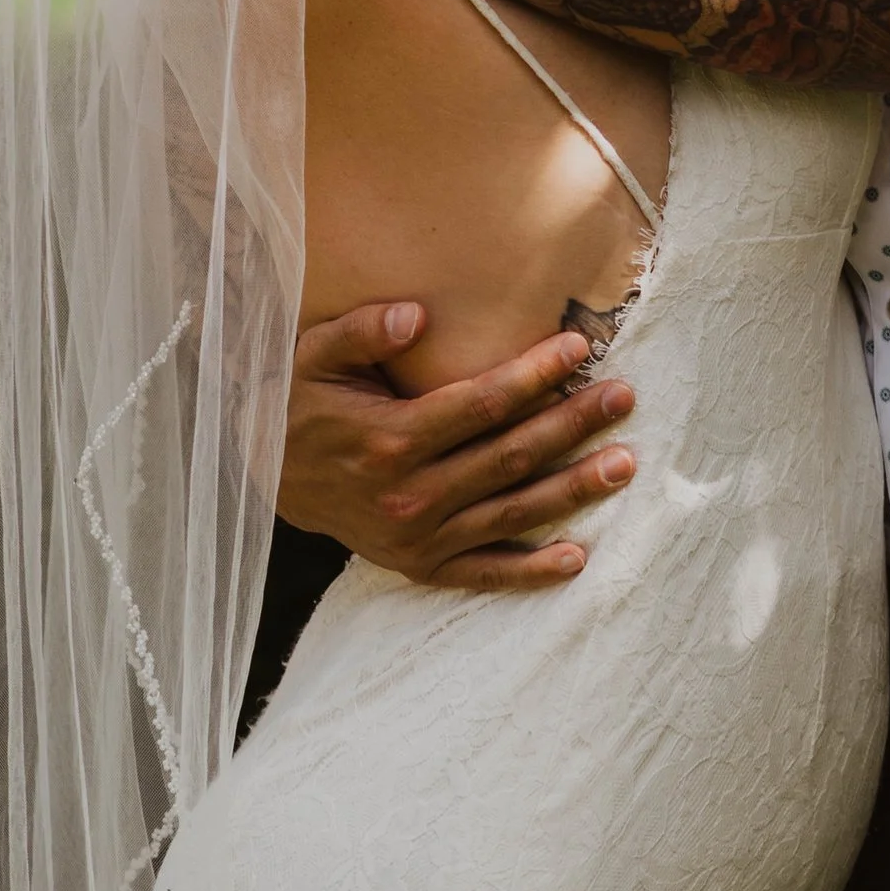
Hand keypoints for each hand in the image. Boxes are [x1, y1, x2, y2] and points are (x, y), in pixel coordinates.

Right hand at [277, 300, 638, 592]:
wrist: (265, 474)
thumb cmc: (300, 401)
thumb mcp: (313, 355)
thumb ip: (363, 331)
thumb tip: (417, 317)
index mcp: (388, 440)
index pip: (480, 405)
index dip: (533, 376)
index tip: (578, 349)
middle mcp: (408, 495)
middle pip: (508, 457)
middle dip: (571, 425)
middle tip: (624, 398)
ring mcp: (416, 537)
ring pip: (510, 514)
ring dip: (571, 490)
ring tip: (625, 464)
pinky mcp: (418, 566)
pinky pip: (482, 573)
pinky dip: (530, 572)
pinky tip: (577, 558)